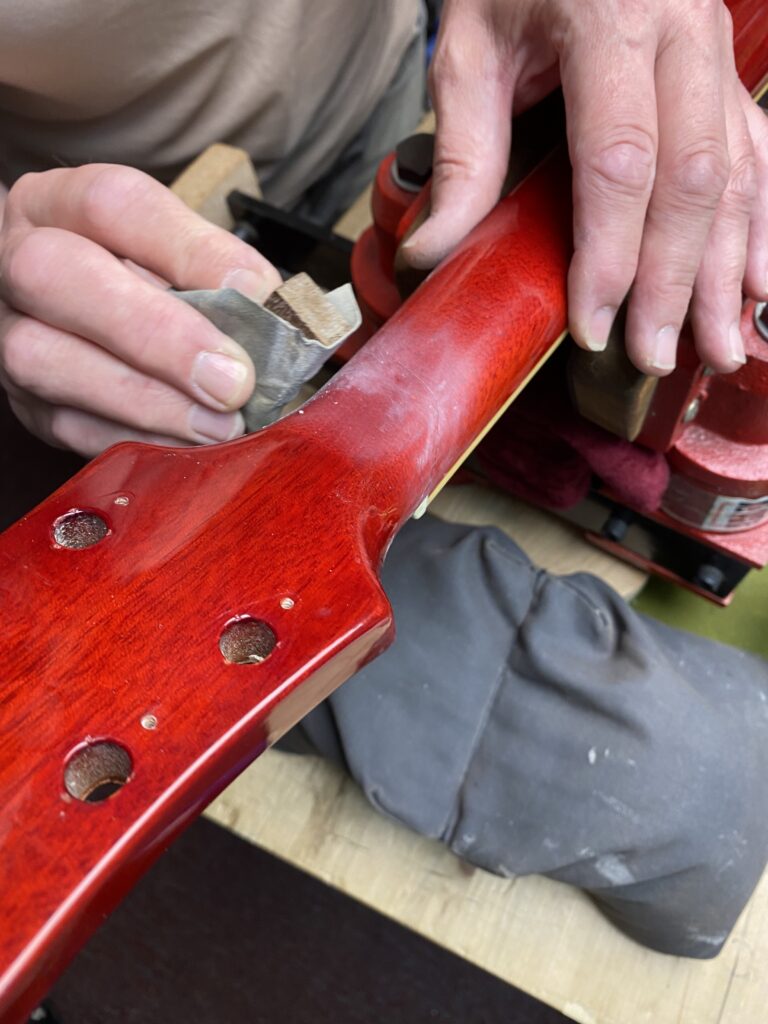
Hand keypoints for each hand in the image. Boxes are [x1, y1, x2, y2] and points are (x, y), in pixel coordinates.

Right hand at [0, 164, 280, 455]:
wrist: (68, 315)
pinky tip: (186, 445)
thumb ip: (210, 270)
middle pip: (56, 275)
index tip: (257, 292)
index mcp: (60, 204)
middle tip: (233, 380)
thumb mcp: (167, 253)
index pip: (113, 205)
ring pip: (44, 360)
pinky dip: (134, 439)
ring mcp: (8, 334)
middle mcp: (19, 261)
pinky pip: (66, 426)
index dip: (189, 250)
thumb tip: (269, 308)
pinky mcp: (24, 404)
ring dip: (147, 400)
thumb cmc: (132, 277)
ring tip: (220, 423)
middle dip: (157, 333)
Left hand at [403, 0, 767, 375]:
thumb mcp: (470, 48)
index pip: (618, 162)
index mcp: (611, 19)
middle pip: (690, 180)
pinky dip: (760, 226)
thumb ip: (464, 152)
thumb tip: (436, 254)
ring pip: (736, 175)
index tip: (595, 324)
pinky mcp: (728, 72)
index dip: (611, 255)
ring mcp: (716, 50)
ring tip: (718, 348)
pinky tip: (757, 285)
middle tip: (653, 356)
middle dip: (673, 282)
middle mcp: (682, 32)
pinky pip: (760, 154)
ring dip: (727, 271)